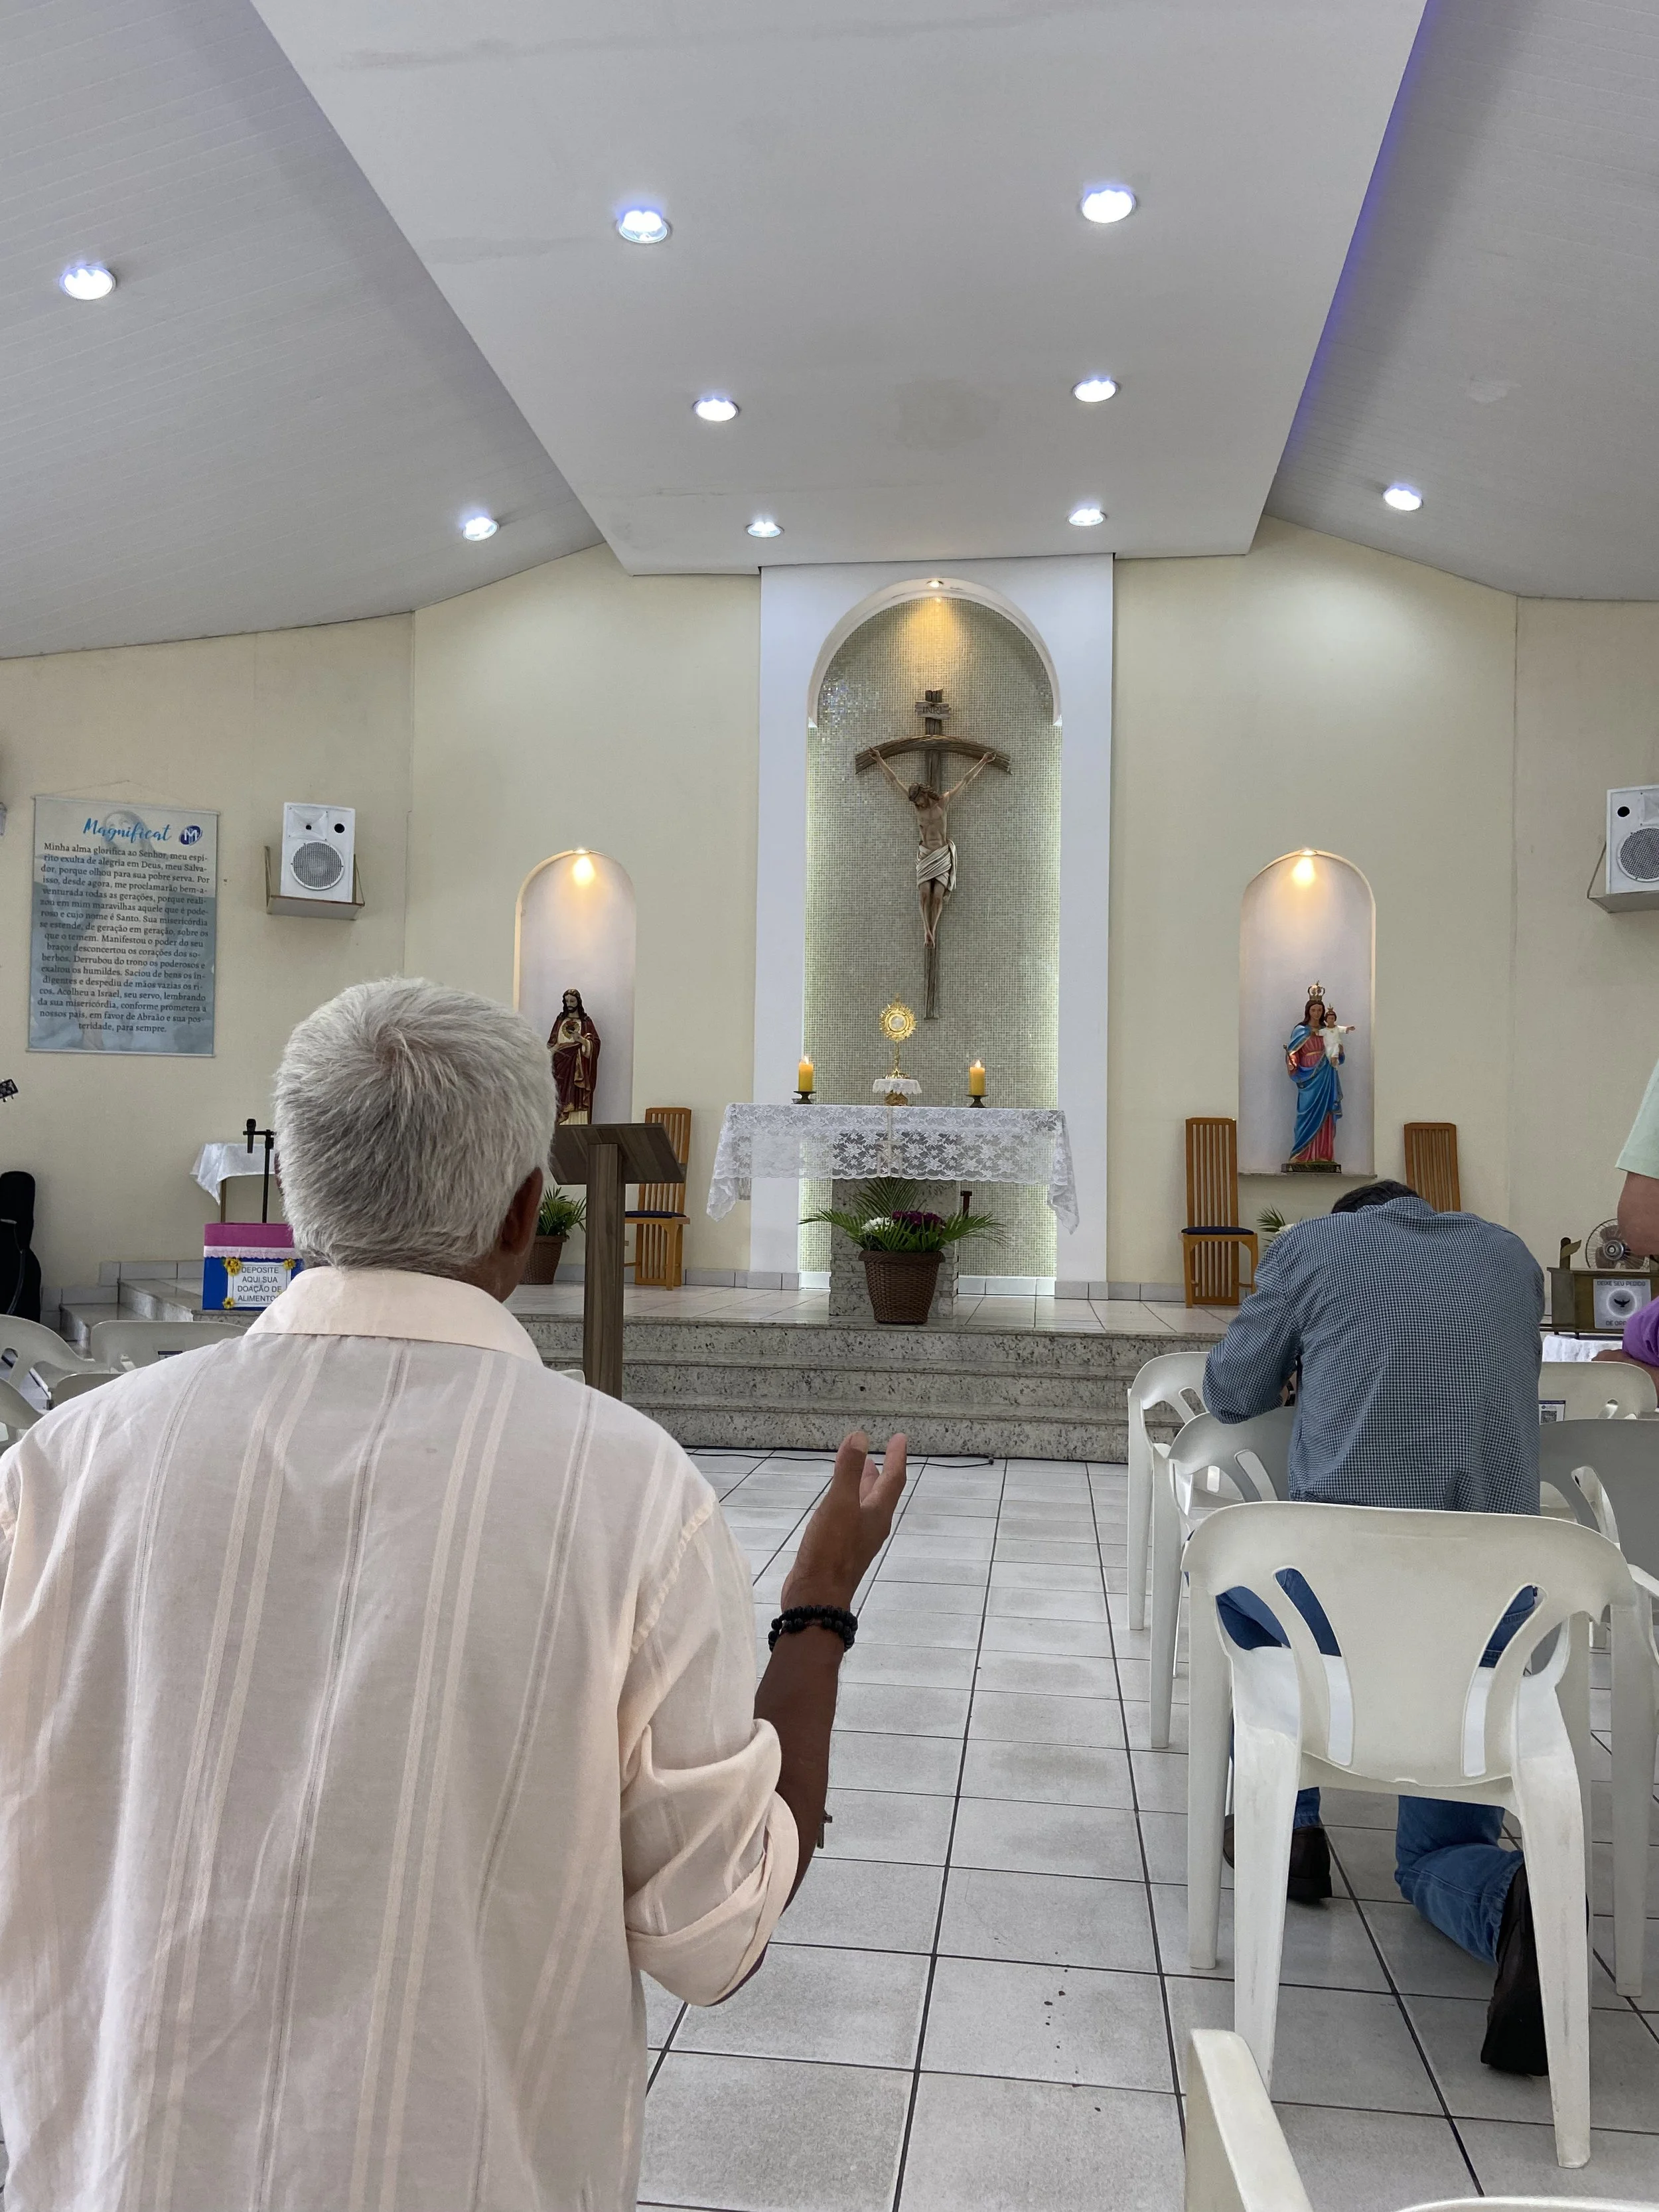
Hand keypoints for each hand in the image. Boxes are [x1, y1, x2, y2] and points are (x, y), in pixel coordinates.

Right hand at [781, 1431, 906, 1613]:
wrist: (817, 1596)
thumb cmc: (831, 1550)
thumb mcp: (840, 1504)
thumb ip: (849, 1471)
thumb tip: (860, 1437)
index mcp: (877, 1514)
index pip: (893, 1480)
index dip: (896, 1457)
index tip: (899, 1438)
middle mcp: (871, 1526)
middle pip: (881, 1494)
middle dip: (881, 1472)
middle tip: (880, 1454)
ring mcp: (856, 1540)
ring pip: (865, 1506)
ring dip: (864, 1487)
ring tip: (858, 1472)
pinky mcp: (841, 1550)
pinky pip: (849, 1518)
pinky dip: (847, 1502)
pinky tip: (835, 1504)